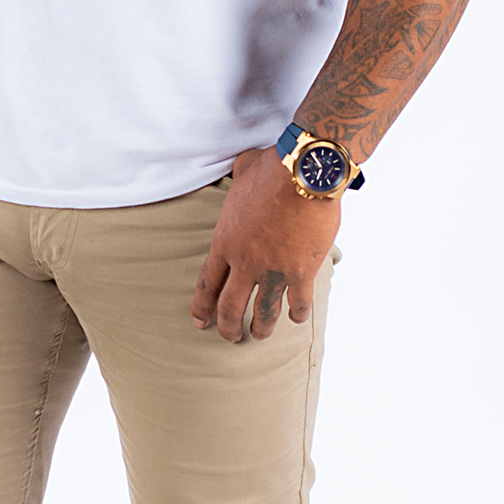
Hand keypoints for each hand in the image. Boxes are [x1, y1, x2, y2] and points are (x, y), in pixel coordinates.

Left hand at [191, 146, 339, 343]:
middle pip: (230, 305)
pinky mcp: (301, 272)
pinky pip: (298, 302)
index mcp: (225, 241)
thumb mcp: (243, 169)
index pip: (207, 282)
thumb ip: (238, 175)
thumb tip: (243, 166)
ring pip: (263, 311)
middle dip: (228, 326)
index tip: (200, 321)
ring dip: (262, 327)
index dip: (202, 306)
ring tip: (261, 336)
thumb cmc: (272, 168)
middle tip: (230, 338)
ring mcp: (273, 270)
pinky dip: (297, 313)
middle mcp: (245, 262)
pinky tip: (297, 318)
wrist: (304, 173)